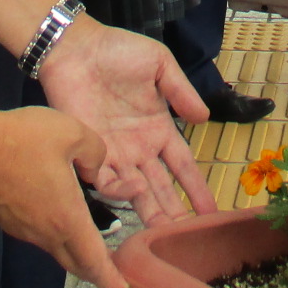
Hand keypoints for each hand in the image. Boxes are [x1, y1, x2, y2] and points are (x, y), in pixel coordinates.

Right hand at [0, 102, 128, 287]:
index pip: (93, 258)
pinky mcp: (4, 218)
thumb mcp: (72, 133)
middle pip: (73, 260)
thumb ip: (95, 153)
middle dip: (93, 268)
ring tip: (84, 233)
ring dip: (71, 245)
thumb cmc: (23, 139)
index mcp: (66, 217)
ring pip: (53, 245)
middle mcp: (43, 232)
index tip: (120, 286)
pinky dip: (50, 230)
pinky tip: (50, 208)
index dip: (109, 275)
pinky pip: (35, 232)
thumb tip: (93, 170)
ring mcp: (21, 228)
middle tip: (108, 269)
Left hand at [37, 17, 216, 227]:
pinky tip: (131, 194)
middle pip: (161, 188)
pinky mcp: (89, 151)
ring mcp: (114, 153)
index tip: (212, 213)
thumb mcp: (160, 63)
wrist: (75, 48)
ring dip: (149, 212)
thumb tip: (204, 118)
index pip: (182, 166)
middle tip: (188, 240)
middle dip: (174, 213)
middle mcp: (139, 148)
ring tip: (163, 230)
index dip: (196, 188)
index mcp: (158, 128)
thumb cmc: (118, 51)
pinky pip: (104, 180)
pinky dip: (117, 190)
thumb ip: (181, 91)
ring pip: (135, 192)